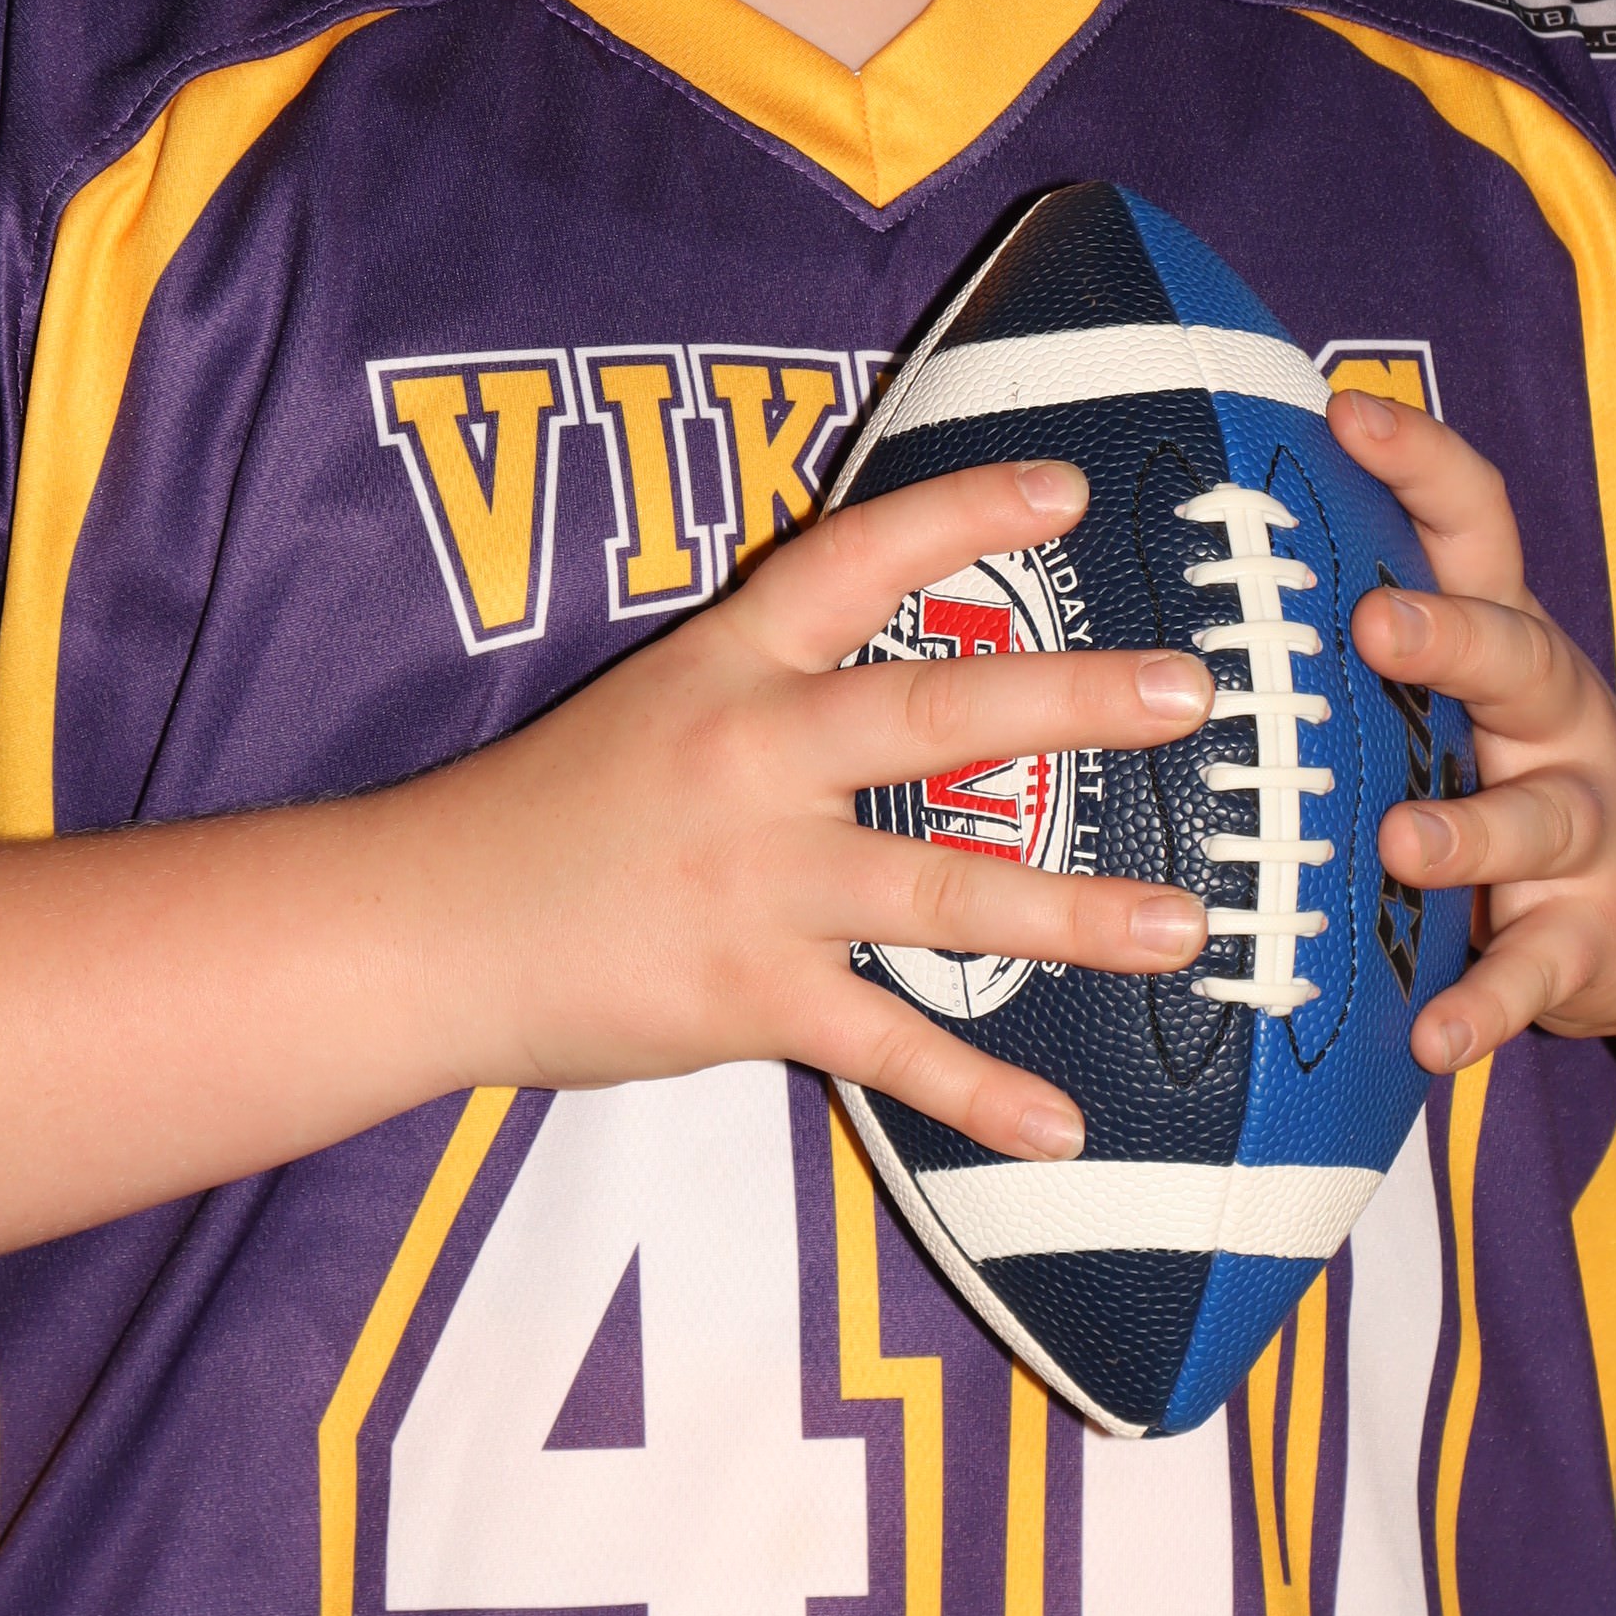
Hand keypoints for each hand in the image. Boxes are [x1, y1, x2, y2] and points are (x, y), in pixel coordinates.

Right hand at [408, 457, 1211, 1162]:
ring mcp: (753, 882)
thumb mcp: (658, 704)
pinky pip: (885, 1049)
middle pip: (934, 715)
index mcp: (728, 665)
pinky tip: (1064, 1124)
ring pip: (941, 892)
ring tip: (1185, 926)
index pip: (855, 560)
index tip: (1067, 490)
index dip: (962, 514)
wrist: (423, 928)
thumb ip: (774, 683)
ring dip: (1074, 913)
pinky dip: (976, 1092)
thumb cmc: (548, 813)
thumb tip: (908, 662)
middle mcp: (753, 757)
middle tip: (1193, 695)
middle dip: (1072, 702)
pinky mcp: (742, 995)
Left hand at [1334, 389, 1615, 1081]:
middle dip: (1450, 638)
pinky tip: (1430, 1039)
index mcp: (1508, 643)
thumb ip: (1377, 626)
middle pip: (1517, 658)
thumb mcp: (1474, 690)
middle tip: (1374, 623)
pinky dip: (1485, 1008)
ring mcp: (1584, 831)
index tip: (1344, 410)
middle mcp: (1555, 721)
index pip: (1479, 528)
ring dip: (1466, 834)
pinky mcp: (1592, 940)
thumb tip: (1199, 535)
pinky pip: (1535, 976)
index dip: (1421, 463)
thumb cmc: (1524, 770)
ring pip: (1531, 820)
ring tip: (1402, 843)